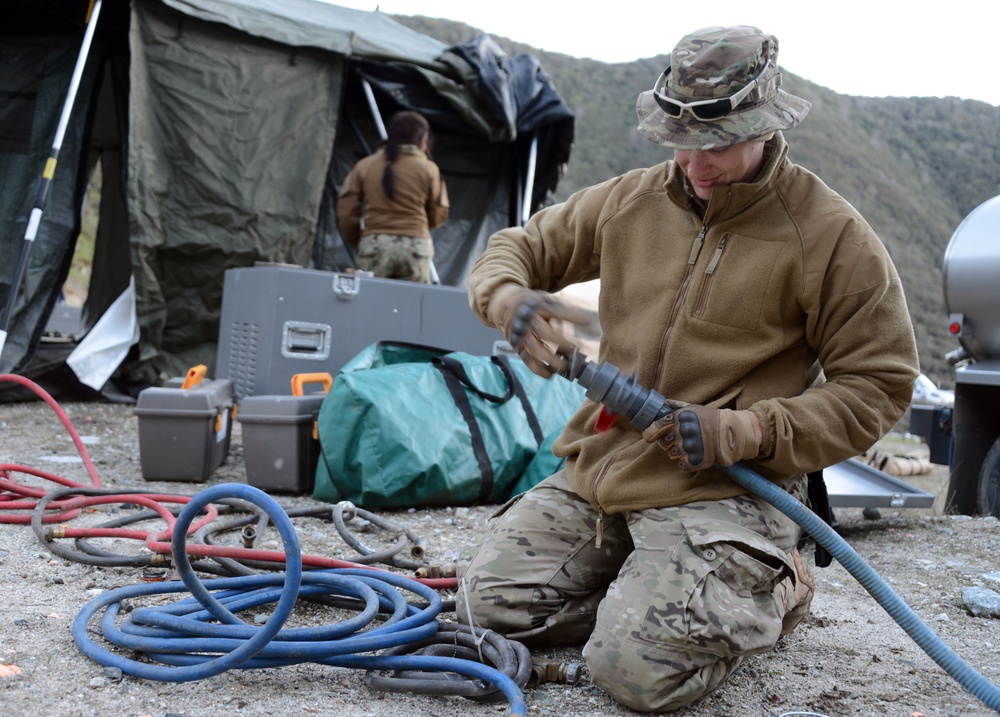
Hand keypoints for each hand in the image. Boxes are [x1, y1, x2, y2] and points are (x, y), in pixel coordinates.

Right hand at [485, 285, 590, 376]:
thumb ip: (561, 311)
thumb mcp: (545, 300)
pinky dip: (539, 369)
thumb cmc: (531, 304)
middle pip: (544, 333)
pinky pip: (527, 360)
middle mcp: (526, 319)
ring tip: (565, 367)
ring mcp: (520, 334)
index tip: (588, 322)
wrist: (504, 303)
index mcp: (536, 305)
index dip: (572, 317)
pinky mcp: (516, 346)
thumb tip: (585, 323)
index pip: (556, 311)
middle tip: (575, 351)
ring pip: (535, 349)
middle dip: (562, 344)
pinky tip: (550, 374)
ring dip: (551, 360)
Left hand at [643, 406, 761, 471]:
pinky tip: (693, 455)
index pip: (656, 427)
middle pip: (662, 443)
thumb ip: (676, 407)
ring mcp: (689, 447)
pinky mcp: (695, 460)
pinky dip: (686, 462)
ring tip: (690, 447)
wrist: (730, 433)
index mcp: (680, 418)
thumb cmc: (710, 419)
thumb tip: (663, 403)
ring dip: (677, 452)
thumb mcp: (693, 408)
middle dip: (668, 442)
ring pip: (671, 454)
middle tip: (679, 440)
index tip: (648, 437)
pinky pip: (682, 465)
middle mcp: (682, 432)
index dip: (650, 433)